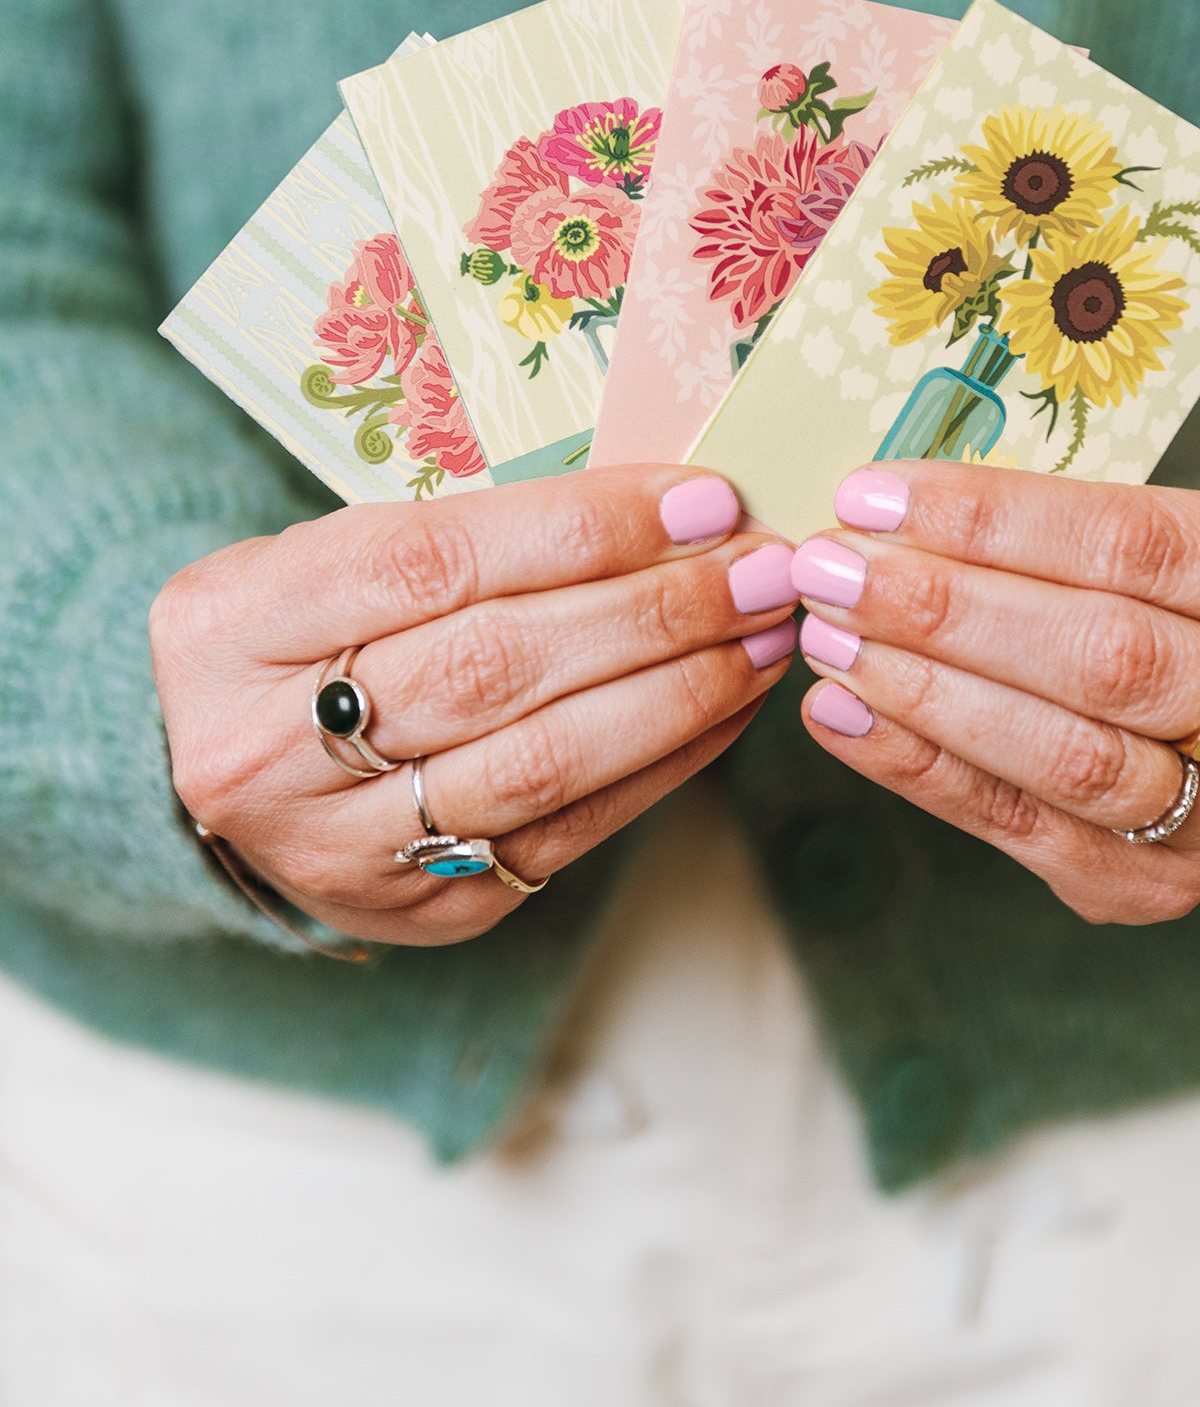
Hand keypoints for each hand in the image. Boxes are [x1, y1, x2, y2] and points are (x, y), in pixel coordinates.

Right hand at [152, 469, 797, 944]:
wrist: (226, 774)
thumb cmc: (308, 631)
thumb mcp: (329, 554)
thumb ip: (468, 531)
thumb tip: (668, 504)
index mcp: (229, 625)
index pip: (430, 562)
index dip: (580, 530)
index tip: (700, 499)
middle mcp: (262, 748)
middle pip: (493, 666)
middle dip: (654, 609)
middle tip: (763, 565)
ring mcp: (340, 846)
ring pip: (541, 761)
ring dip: (681, 689)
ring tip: (766, 631)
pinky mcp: (422, 907)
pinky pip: (570, 828)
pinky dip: (667, 758)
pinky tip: (731, 702)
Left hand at [788, 463, 1199, 923]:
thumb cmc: (1188, 591)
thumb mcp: (1176, 531)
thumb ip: (1059, 523)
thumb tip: (886, 505)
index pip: (1143, 546)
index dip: (999, 520)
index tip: (877, 492)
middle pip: (1111, 659)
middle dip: (950, 609)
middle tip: (834, 566)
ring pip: (1068, 758)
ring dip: (924, 692)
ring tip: (828, 635)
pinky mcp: (1157, 887)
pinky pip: (1021, 826)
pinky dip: (920, 767)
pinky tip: (844, 715)